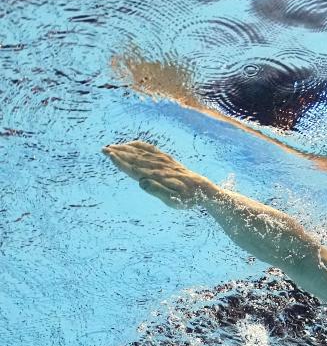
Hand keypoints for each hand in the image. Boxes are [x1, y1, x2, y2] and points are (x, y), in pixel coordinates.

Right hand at [102, 140, 216, 208]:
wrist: (205, 190)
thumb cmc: (188, 199)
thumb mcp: (173, 201)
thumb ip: (157, 191)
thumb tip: (141, 182)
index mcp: (158, 177)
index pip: (135, 168)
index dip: (121, 162)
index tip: (110, 155)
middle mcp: (160, 167)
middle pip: (136, 158)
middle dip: (119, 153)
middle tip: (103, 150)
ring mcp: (164, 162)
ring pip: (142, 152)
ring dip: (126, 148)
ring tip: (111, 147)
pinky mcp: (168, 160)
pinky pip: (151, 150)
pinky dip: (140, 145)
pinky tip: (131, 144)